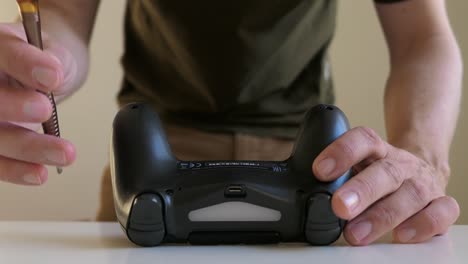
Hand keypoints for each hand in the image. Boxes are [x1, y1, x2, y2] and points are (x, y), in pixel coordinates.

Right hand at [0, 23, 77, 184]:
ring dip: (25, 147)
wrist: (45, 76)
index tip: (53, 75)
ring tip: (64, 152)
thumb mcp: (51, 49)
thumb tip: (51, 74)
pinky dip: (15, 170)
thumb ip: (48, 59)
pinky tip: (39, 173)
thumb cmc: (44, 60)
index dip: (21, 63)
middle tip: (43, 109)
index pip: (0, 52)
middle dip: (10, 106)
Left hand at [312, 126, 459, 244]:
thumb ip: (336, 176)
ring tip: (356, 233)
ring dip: (382, 215)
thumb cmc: (378, 172)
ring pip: (408, 195)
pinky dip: (424, 224)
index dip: (342, 151)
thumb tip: (304, 192)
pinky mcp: (440, 203)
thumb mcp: (357, 165)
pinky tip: (402, 235)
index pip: (362, 140)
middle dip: (361, 190)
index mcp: (376, 150)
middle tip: (339, 206)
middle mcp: (400, 164)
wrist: (420, 171)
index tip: (320, 170)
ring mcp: (421, 184)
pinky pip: (440, 213)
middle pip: (384, 172)